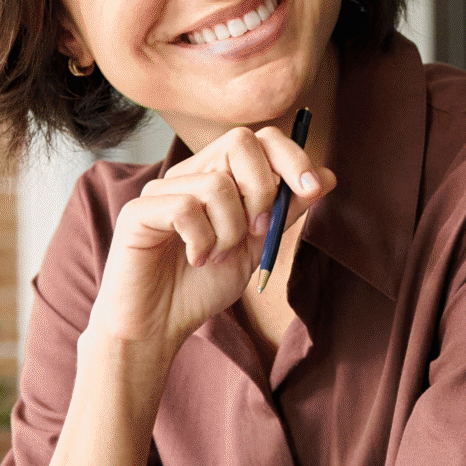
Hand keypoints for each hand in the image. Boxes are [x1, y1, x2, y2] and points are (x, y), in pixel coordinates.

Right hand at [87, 124, 333, 360]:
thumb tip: (327, 176)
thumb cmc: (201, 286)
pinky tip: (196, 260)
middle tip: (257, 230)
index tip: (311, 189)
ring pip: (217, 184)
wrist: (158, 325)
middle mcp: (189, 174)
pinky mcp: (138, 212)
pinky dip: (202, 241)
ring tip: (218, 256)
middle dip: (262, 189)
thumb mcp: (257, 246)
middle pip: (240, 142)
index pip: (259, 139)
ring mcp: (161, 190)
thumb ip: (285, 211)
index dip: (291, 157)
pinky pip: (185, 208)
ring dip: (231, 230)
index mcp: (217, 176)